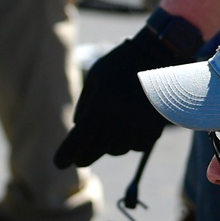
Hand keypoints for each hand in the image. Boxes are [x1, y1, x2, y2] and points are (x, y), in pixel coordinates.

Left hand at [55, 24, 189, 169]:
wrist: (160, 57)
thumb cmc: (121, 64)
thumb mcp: (96, 77)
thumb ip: (84, 106)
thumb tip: (78, 132)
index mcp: (100, 105)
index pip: (77, 141)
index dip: (65, 156)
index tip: (59, 164)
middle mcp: (119, 120)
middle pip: (94, 152)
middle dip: (83, 157)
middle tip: (79, 160)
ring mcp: (138, 128)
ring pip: (115, 150)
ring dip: (108, 145)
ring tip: (111, 129)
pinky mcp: (154, 131)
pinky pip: (134, 146)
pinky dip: (129, 141)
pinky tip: (130, 124)